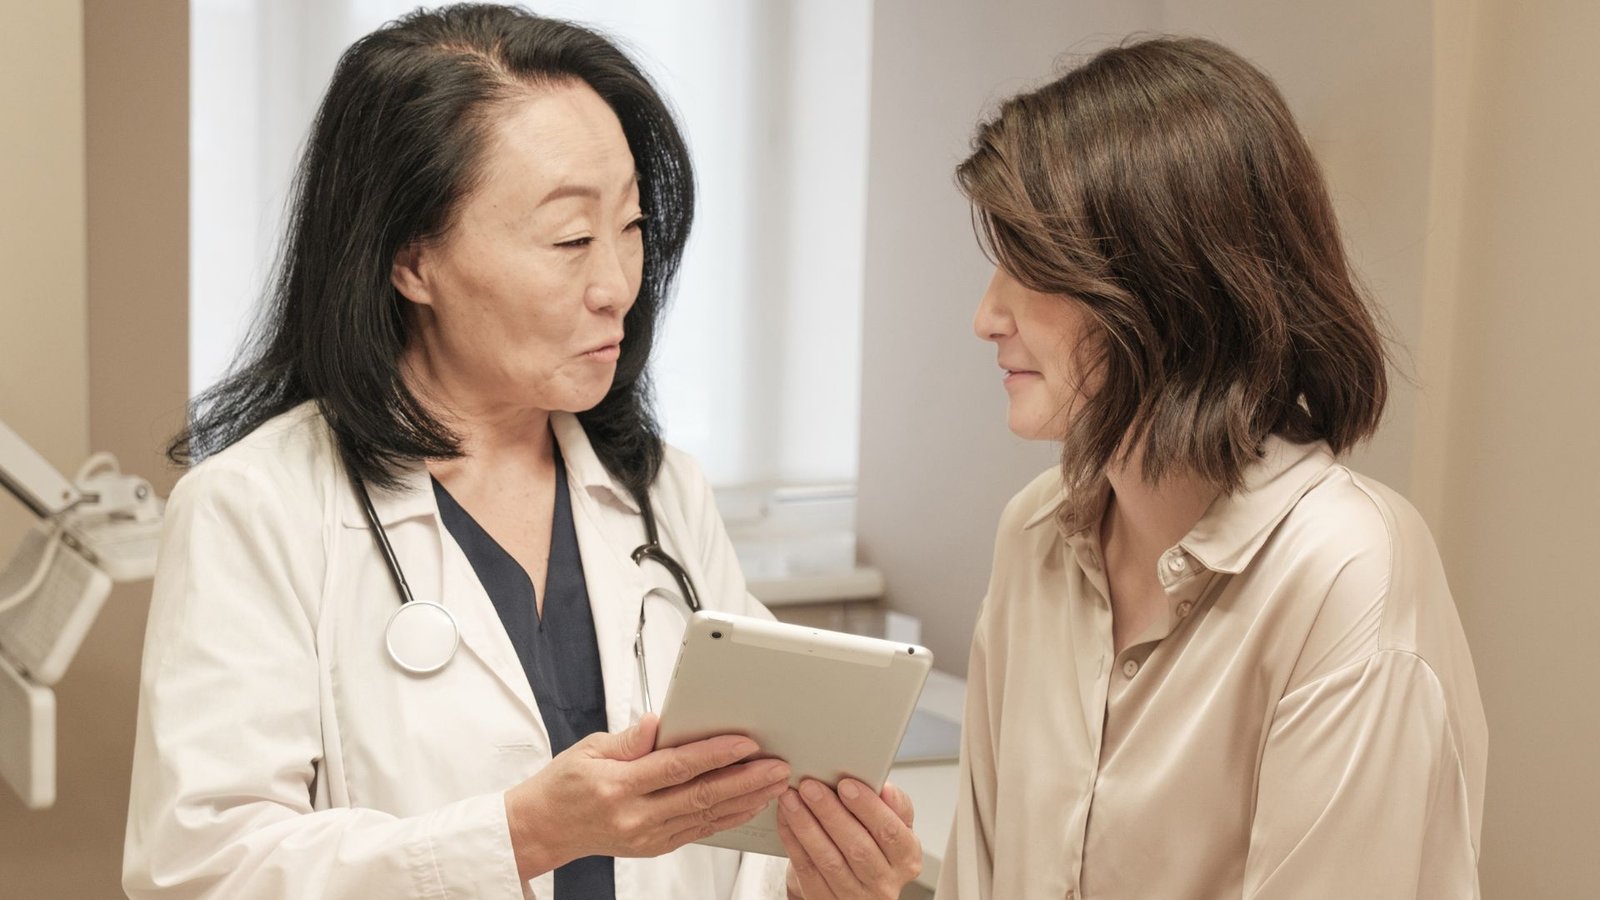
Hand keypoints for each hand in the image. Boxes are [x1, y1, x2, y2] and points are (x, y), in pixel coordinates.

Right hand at [503, 713, 790, 879]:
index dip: (715, 755)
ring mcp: (647, 837)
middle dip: (745, 780)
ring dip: (746, 800)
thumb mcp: (589, 749)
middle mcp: (635, 816)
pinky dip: (728, 818)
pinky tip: (749, 805)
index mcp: (618, 786)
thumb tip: (661, 721)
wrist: (543, 829)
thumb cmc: (563, 785)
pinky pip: (699, 832)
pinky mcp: (655, 847)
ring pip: (706, 817)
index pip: (677, 767)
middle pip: (701, 796)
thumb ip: (631, 738)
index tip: (746, 743)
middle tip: (777, 766)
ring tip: (774, 784)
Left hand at [778, 778, 919, 899]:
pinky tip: (787, 819)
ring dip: (806, 826)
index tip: (846, 784)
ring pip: (828, 860)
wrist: (857, 885)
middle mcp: (884, 882)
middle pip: (857, 847)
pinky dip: (793, 841)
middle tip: (811, 787)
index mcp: (906, 858)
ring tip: (792, 799)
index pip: (890, 831)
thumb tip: (886, 790)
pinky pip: (807, 870)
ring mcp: (855, 896)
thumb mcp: (894, 825)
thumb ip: (894, 805)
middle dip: (830, 813)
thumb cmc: (876, 846)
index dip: (868, 807)